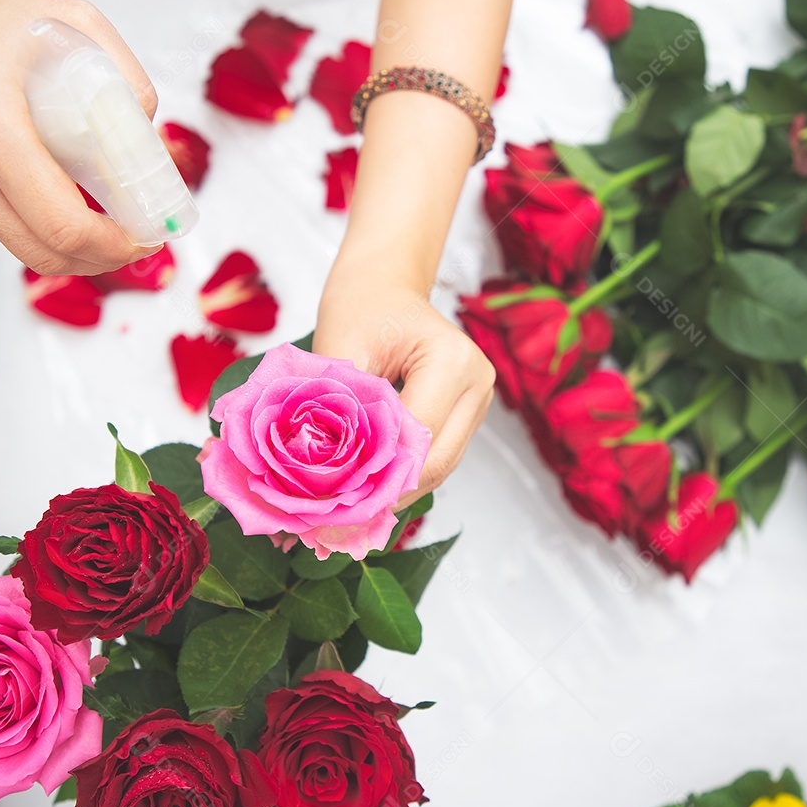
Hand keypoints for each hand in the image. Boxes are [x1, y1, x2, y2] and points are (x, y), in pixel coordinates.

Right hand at [0, 0, 158, 275]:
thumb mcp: (66, 19)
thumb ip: (123, 76)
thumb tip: (150, 141)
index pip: (62, 225)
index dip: (112, 247)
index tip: (141, 241)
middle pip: (41, 253)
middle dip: (96, 259)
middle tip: (126, 242)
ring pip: (14, 240)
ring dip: (58, 235)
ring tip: (81, 198)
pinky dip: (16, 206)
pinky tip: (13, 164)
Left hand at [314, 271, 495, 506]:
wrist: (382, 285)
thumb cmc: (360, 306)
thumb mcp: (340, 351)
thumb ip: (342, 410)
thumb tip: (329, 471)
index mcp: (453, 362)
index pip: (417, 438)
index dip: (379, 474)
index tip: (335, 501)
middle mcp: (477, 386)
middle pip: (435, 464)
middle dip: (388, 494)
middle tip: (339, 520)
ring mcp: (476, 403)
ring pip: (437, 468)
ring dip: (395, 490)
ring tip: (348, 513)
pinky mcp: (464, 415)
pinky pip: (434, 457)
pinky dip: (402, 475)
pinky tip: (366, 490)